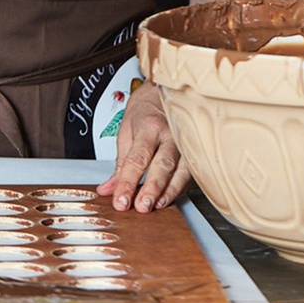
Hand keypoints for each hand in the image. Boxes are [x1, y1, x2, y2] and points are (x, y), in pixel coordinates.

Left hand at [96, 80, 192, 211]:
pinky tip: (169, 199)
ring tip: (156, 206)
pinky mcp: (195, 152)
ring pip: (181, 171)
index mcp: (149, 126)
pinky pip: (190, 173)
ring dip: (169, 191)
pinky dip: (179, 188)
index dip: (128, 181)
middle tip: (141, 206)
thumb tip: (108, 190)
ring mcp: (186, 143)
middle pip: (163, 164)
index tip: (120, 199)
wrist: (163, 95)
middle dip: (152, 188)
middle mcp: (171, 134)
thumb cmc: (144, 113)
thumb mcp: (125, 134)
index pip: (137, 158)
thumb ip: (119, 164)